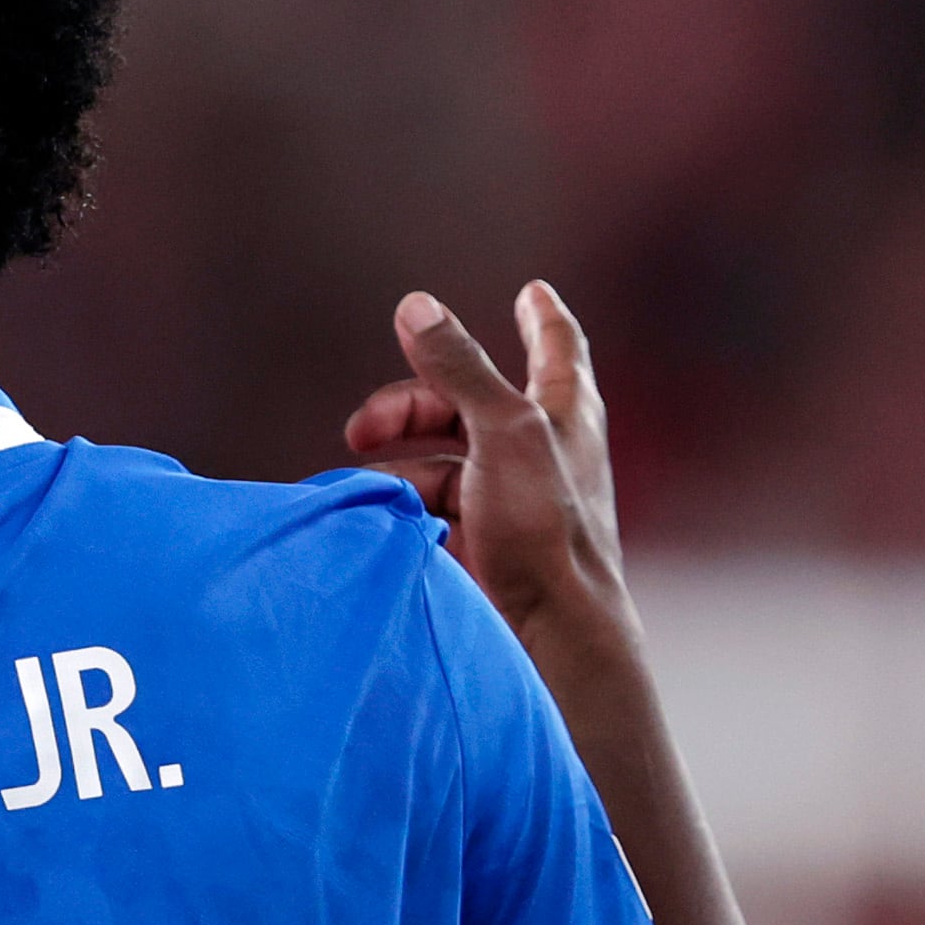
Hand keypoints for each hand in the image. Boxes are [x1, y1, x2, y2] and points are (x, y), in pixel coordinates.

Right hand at [336, 282, 631, 645]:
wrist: (552, 632)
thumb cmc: (545, 528)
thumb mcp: (502, 430)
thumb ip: (459, 368)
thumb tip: (416, 306)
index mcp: (563, 411)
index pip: (556, 347)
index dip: (541, 316)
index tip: (533, 292)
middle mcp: (543, 451)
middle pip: (470, 403)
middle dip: (413, 404)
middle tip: (361, 427)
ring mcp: (514, 501)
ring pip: (446, 459)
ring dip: (401, 462)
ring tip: (368, 482)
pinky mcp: (489, 546)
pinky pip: (438, 510)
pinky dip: (407, 505)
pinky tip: (383, 516)